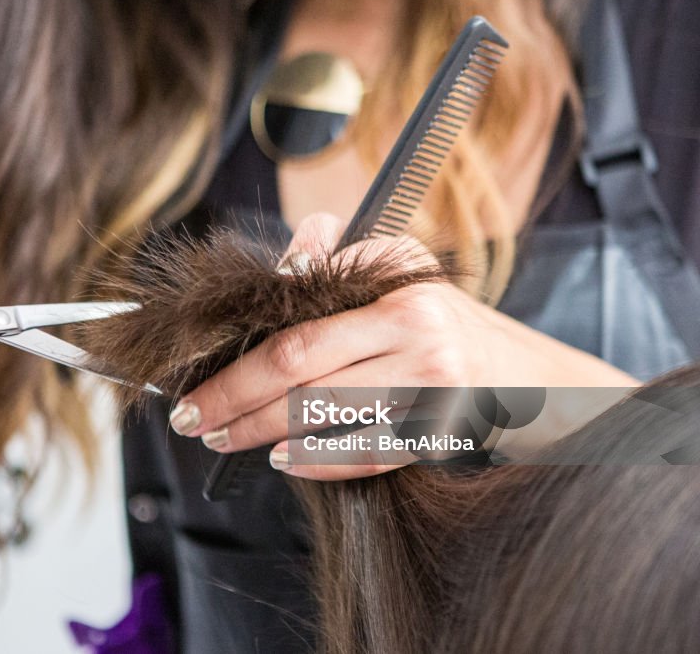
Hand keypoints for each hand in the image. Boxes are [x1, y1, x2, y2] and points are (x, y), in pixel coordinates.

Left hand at [166, 213, 638, 480]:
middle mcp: (418, 337)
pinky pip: (365, 455)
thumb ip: (340, 255)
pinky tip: (281, 460)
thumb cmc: (445, 318)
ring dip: (261, 431)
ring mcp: (431, 391)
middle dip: (232, 396)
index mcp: (398, 291)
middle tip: (190, 417)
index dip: (240, 352)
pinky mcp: (438, 435)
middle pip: (299, 371)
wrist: (527, 376)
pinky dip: (317, 462)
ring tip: (221, 437)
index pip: (300, 324)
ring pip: (324, 416)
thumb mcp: (402, 269)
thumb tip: (284, 260)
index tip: (196, 367)